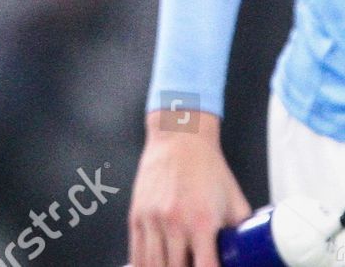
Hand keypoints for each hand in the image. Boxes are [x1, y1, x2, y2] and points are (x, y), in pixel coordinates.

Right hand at [128, 110, 251, 266]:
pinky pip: (137, 252)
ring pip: (153, 266)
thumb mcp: (234, 201)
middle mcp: (174, 222)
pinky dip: (144, 266)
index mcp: (201, 222)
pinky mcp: (137, 213)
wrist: (179, 136)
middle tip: (194, 266)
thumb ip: (241, 233)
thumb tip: (251, 255)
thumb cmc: (208, 166)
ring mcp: (153, 219)